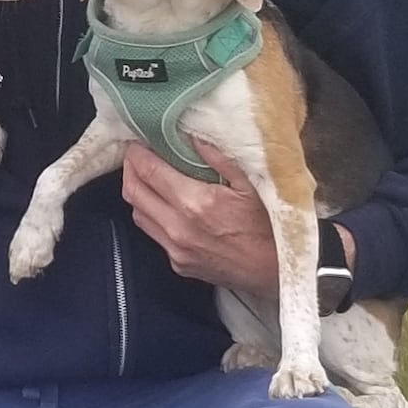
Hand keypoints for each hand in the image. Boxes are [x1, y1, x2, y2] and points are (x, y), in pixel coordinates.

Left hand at [119, 141, 286, 298]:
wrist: (277, 271)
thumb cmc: (268, 227)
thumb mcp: (250, 185)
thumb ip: (218, 158)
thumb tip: (194, 137)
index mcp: (195, 203)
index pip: (149, 171)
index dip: (137, 152)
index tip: (137, 140)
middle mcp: (178, 228)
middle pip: (133, 191)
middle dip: (130, 168)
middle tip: (136, 154)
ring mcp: (176, 249)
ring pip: (137, 214)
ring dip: (137, 192)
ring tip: (147, 176)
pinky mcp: (178, 264)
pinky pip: (153, 234)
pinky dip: (151, 215)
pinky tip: (163, 204)